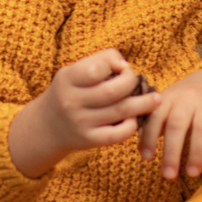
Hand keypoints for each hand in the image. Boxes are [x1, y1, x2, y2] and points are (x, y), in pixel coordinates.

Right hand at [9, 48, 160, 178]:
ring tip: (156, 99)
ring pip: (120, 112)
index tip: (121, 66)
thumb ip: (100, 61)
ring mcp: (80, 123)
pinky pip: (117, 135)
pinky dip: (132, 126)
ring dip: (143, 104)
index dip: (115, 63)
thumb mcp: (73, 71)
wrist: (46, 126)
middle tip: (137, 81)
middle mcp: (72, 102)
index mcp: (67, 79)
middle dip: (132, 83)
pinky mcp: (89, 140)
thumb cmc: (69, 92)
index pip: (96, 68)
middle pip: (112, 91)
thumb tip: (125, 66)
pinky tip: (136, 119)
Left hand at [140, 65, 201, 180]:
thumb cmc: (187, 97)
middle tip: (169, 176)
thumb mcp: (168, 102)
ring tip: (191, 173)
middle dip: (172, 152)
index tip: (147, 158)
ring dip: (196, 152)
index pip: (156, 116)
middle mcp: (189, 98)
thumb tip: (141, 150)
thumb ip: (154, 122)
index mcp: (170, 97)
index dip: (149, 136)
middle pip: (178, 124)